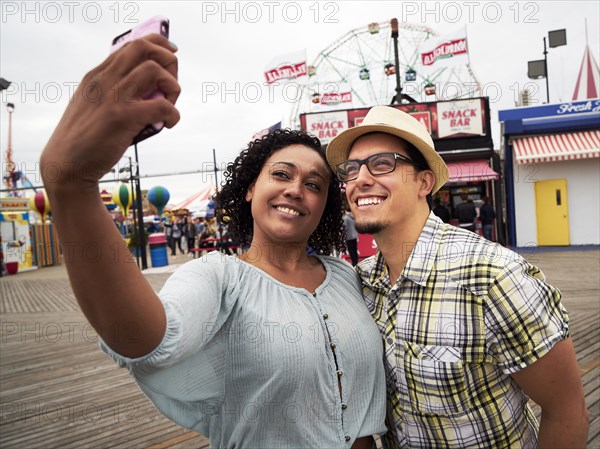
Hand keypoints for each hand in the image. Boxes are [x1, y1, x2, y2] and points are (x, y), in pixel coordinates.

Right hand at [40, 34, 179, 191]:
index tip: (171, 54)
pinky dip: (173, 114)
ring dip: (172, 87)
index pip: (131, 45)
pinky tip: (168, 123)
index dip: (156, 45)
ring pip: (154, 70)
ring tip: (169, 106)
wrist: (66, 165)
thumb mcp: (92, 105)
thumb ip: (112, 93)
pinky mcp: (122, 117)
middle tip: (172, 84)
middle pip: (143, 47)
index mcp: (97, 75)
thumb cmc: (84, 139)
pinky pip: (162, 105)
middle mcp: (104, 80)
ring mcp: (112, 97)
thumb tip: (146, 90)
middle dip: (167, 60)